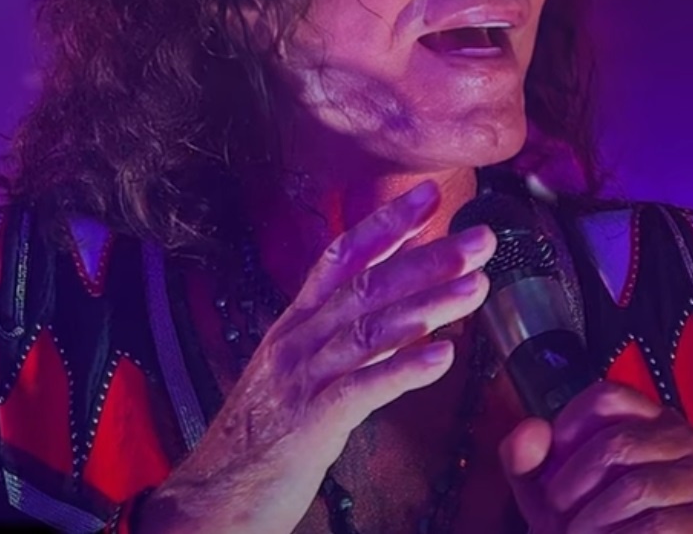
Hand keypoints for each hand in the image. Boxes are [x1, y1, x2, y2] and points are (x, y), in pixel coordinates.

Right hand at [138, 179, 495, 533]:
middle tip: (480, 239)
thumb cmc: (263, 431)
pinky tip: (444, 357)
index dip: (387, 223)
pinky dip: (404, 370)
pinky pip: (361, 389)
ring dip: (429, 305)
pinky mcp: (309, 423)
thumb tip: (397, 306)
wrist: (212, 496)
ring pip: (371, 329)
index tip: (429, 196)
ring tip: (476, 287)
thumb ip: (341, 334)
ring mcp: (301, 378)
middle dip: (427, 257)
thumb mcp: (296, 367)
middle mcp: (298, 338)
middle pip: (367, 285)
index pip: (343, 256)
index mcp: (296, 321)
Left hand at [499, 381, 692, 533]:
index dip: (570, 424)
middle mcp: (687, 439)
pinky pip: (659, 525)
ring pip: (637, 485)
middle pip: (617, 441)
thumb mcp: (552, 495)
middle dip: (574, 484)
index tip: (549, 464)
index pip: (608, 396)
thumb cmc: (597, 529)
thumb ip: (528, 460)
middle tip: (554, 515)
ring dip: (595, 519)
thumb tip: (531, 430)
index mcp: (650, 420)